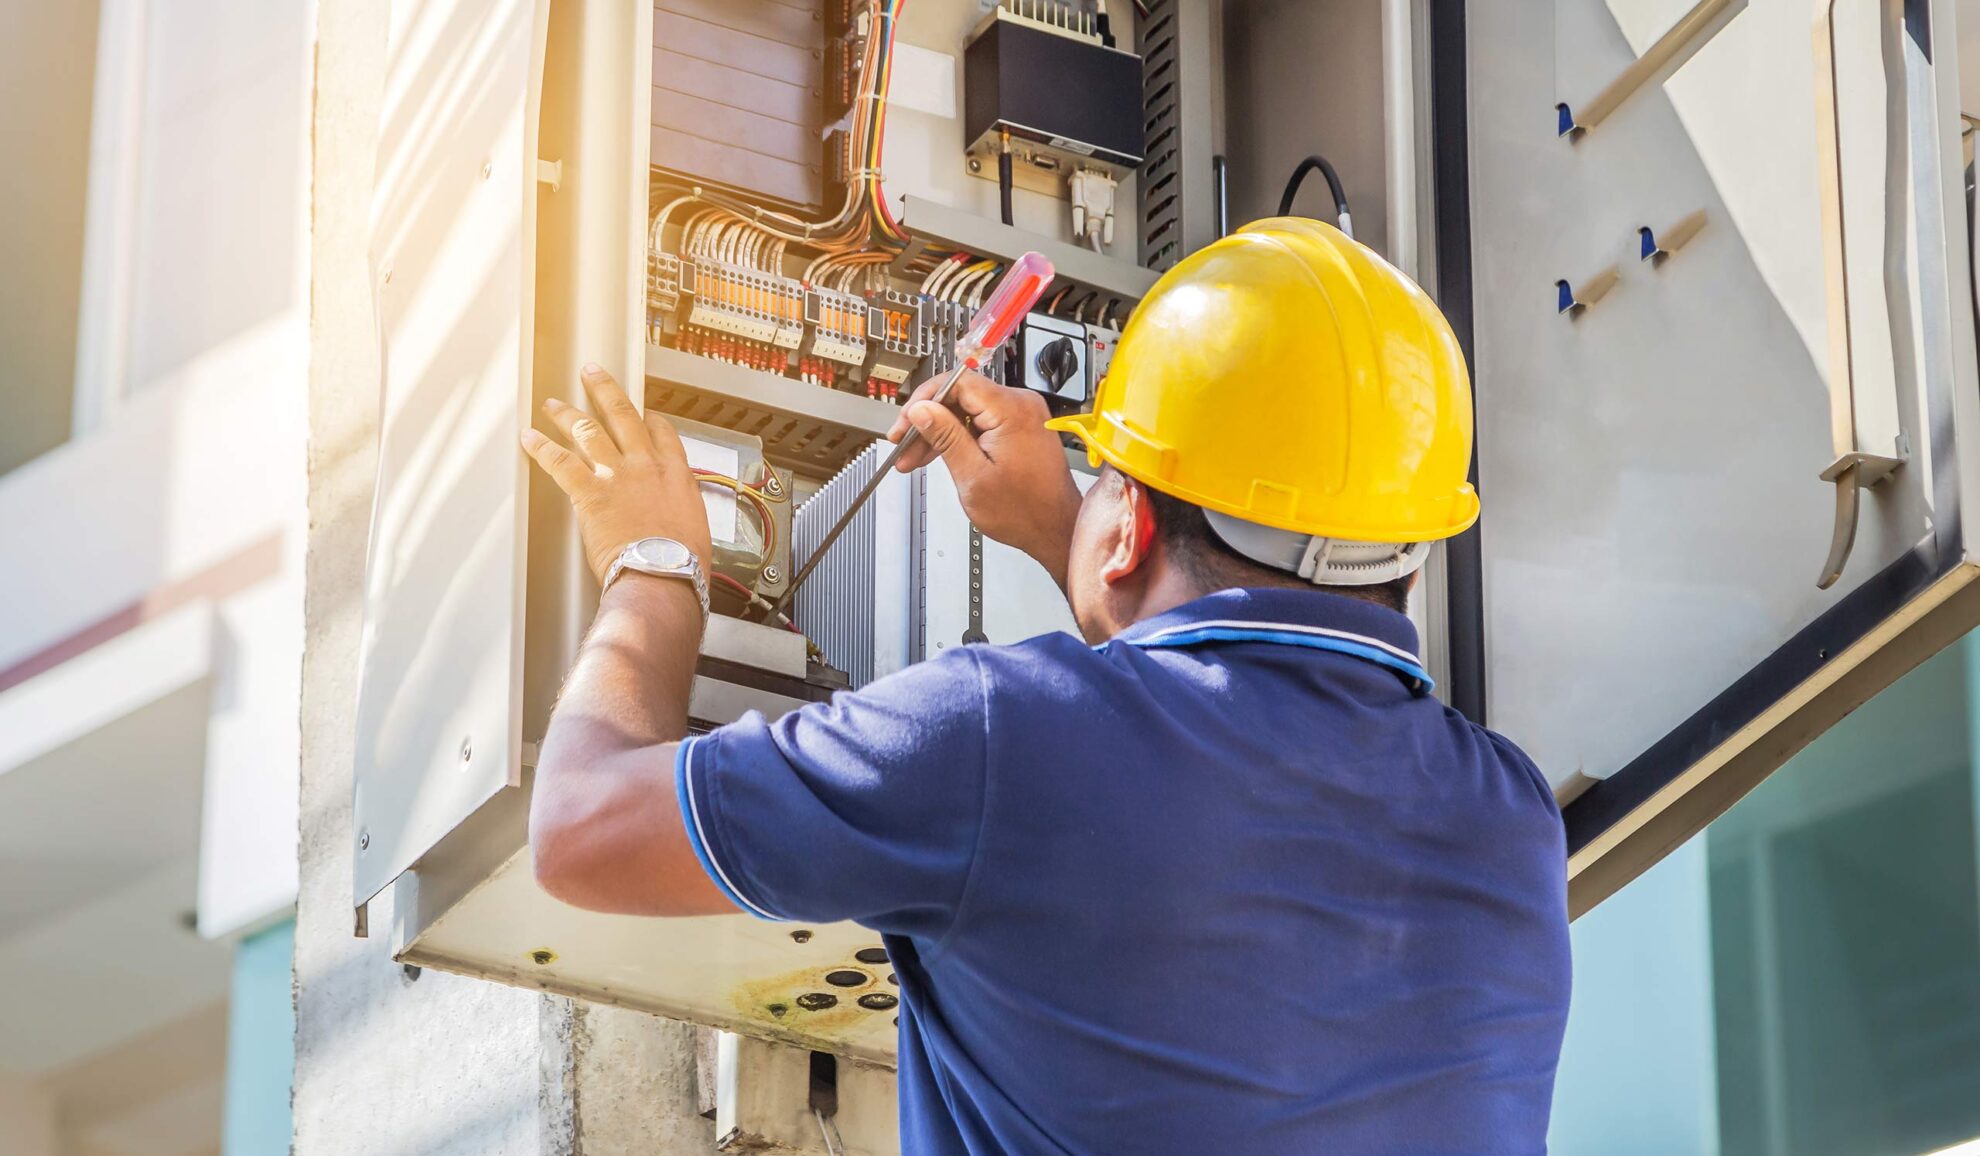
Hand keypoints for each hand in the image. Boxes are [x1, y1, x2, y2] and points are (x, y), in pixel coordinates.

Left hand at [522, 364, 713, 585]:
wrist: (664, 573)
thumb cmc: (682, 562)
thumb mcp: (695, 529)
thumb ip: (680, 513)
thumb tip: (676, 522)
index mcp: (675, 474)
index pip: (662, 433)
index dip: (649, 419)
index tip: (642, 414)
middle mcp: (646, 465)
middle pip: (623, 415)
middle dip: (604, 390)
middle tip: (592, 374)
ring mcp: (616, 475)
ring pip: (588, 430)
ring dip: (567, 413)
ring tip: (553, 403)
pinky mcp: (590, 492)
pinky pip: (560, 462)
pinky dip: (542, 448)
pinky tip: (530, 438)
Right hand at [887, 371, 1082, 587]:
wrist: (1055, 529)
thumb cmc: (1026, 511)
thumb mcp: (972, 476)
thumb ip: (945, 437)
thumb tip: (921, 409)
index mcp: (1011, 410)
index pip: (956, 382)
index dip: (924, 400)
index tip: (905, 422)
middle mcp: (1020, 404)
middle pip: (959, 396)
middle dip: (928, 421)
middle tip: (904, 445)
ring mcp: (1022, 414)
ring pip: (966, 410)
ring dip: (940, 431)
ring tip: (915, 457)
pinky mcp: (1021, 426)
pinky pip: (981, 421)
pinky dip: (959, 436)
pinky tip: (939, 454)